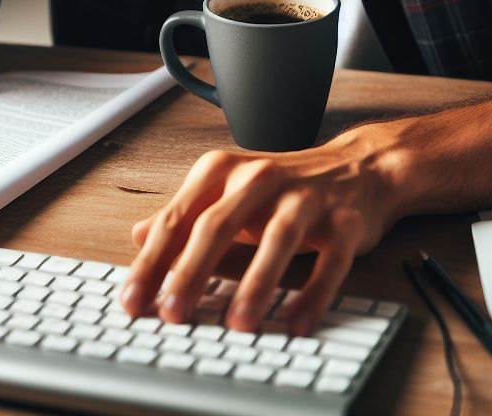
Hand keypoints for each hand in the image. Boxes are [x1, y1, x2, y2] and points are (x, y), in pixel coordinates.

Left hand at [119, 130, 404, 336]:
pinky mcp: (344, 221)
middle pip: (219, 224)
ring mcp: (306, 198)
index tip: (133, 301)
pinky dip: (313, 293)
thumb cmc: (285, 186)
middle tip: (172, 313)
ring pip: (276, 239)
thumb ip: (186, 213)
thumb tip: (137, 236)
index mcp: (224, 170)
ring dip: (255, 283)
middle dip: (192, 271)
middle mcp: (261, 178)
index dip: (152, 261)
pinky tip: (297, 322)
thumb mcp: (229, 191)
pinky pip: (328, 260)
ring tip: (237, 324)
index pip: (178, 217)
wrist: (358, 167)